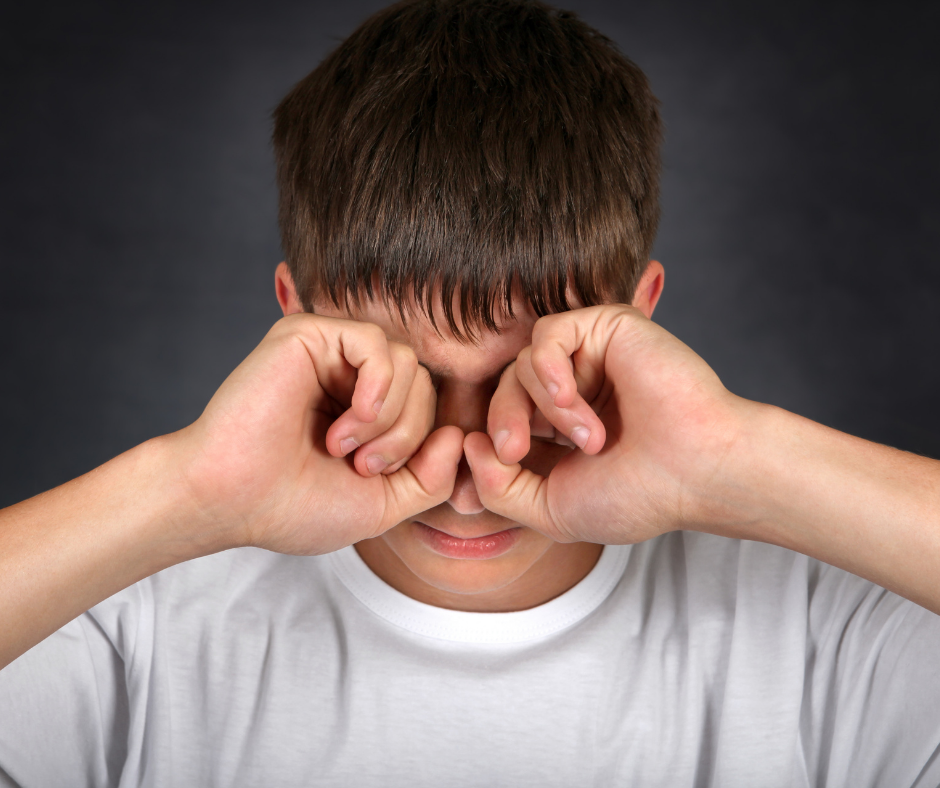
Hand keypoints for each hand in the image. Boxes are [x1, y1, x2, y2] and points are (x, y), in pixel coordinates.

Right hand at [175, 313, 463, 553]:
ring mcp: (330, 352)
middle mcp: (349, 376)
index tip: (377, 479)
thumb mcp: (382, 505)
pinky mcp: (310, 335)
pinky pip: (378, 344)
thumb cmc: (293, 506)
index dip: (421, 448)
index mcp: (365, 410)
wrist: (230, 499)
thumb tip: (457, 435)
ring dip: (389, 418)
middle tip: (360, 466)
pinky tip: (349, 420)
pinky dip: (377, 389)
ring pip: (408, 364)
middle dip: (407, 435)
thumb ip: (430, 478)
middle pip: (424, 384)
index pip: (429, 408)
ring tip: (342, 447)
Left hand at [463, 305, 750, 544]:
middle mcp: (574, 389)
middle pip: (504, 388)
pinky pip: (547, 336)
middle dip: (500, 421)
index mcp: (561, 429)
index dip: (487, 444)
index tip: (498, 469)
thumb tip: (470, 445)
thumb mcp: (551, 509)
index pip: (500, 420)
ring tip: (592, 441)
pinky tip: (575, 402)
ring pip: (522, 364)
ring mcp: (590, 358)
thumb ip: (498, 487)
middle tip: (512, 451)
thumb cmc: (639, 495)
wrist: (701, 473)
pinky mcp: (605, 329)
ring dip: (543, 407)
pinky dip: (549, 373)